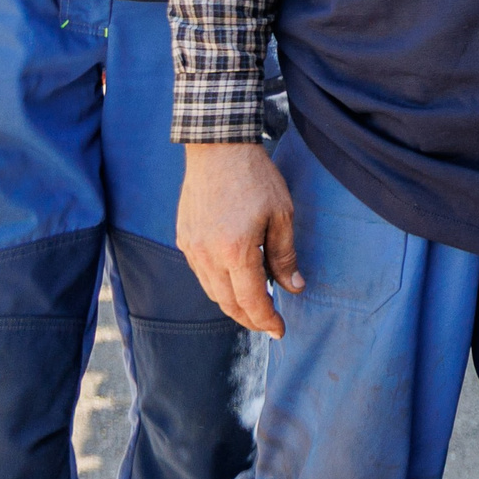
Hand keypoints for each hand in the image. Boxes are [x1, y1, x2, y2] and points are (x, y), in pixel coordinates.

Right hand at [177, 141, 300, 336]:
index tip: (280, 330)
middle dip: (250, 319)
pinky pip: (201, 274)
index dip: (266, 320)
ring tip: (255, 305)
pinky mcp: (183, 239)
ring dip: (233, 304)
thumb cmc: (255, 178)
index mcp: (236, 252)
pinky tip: (234, 280)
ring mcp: (191, 249)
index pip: (252, 301)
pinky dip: (218, 285)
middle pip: (228, 304)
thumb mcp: (282, 214)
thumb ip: (285, 255)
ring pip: (212, 292)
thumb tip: (295, 287)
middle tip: (269, 323)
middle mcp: (208, 256)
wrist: (217, 148)